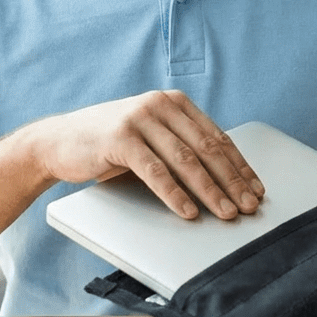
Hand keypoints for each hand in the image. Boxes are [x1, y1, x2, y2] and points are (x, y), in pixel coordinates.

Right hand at [36, 90, 264, 220]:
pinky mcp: (120, 138)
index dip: (240, 166)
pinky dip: (175, 194)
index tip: (256, 189)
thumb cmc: (112, 143)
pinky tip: (189, 211)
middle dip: (232, 181)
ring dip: (210, 191)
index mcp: (175, 103)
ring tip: (225, 213)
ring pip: (186, 160)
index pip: (217, 138)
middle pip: (207, 149)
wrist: (59, 140)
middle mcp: (161, 105)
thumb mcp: (153, 136)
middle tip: (248, 206)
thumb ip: (182, 145)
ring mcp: (140, 119)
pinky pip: (155, 170)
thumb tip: (225, 178)